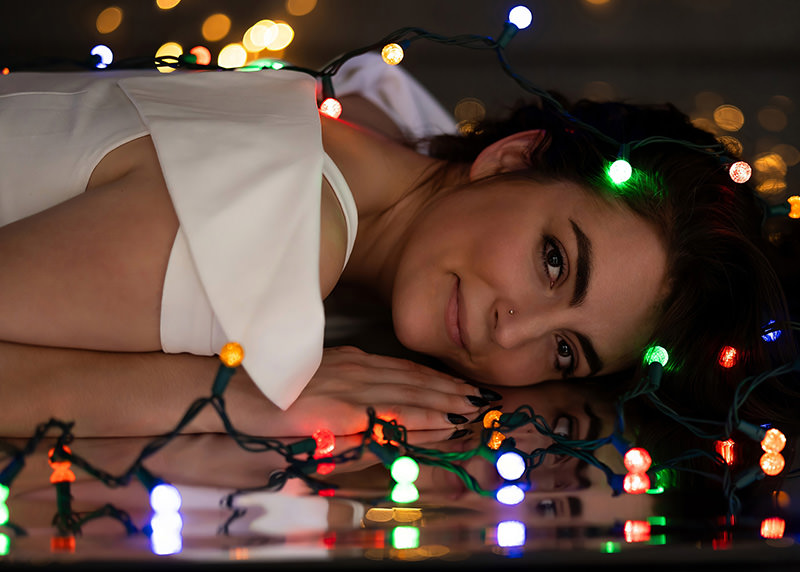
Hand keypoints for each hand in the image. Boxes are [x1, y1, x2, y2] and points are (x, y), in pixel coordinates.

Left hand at [247, 346, 486, 436]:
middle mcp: (353, 382)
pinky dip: (416, 370)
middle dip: (448, 399)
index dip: (434, 418)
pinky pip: (390, 362)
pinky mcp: (345, 355)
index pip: (400, 413)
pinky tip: (430, 375)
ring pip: (404, 374)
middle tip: (480, 407)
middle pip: (410, 390)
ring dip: (439, 384)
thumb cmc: (268, 423)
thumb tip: (393, 438)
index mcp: (343, 409)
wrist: (237, 386)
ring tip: (466, 392)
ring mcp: (350, 365)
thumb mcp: (305, 442)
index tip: (462, 423)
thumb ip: (350, 440)